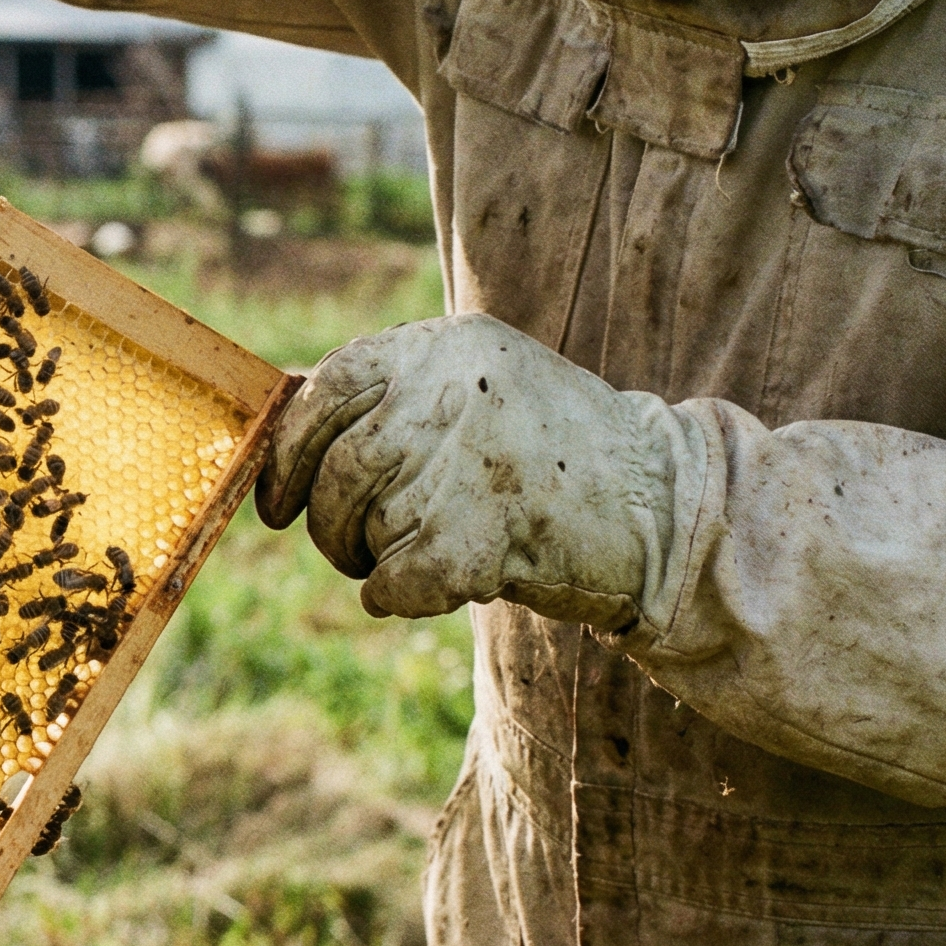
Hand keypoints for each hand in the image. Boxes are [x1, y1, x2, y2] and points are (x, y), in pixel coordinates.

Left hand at [255, 314, 701, 629]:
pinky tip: (440, 586)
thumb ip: (393, 395)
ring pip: (365, 526)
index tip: (276, 499)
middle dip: (328, 521)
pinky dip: (397, 597)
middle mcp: (449, 392)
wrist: (669, 504)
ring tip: (428, 554)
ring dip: (376, 558)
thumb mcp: (478, 387)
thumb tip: (279, 410)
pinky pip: (392, 581)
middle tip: (346, 546)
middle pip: (337, 468)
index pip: (328, 386)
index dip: (288, 450)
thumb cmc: (559, 453)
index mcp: (444, 347)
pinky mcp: (478, 533)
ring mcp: (464, 460)